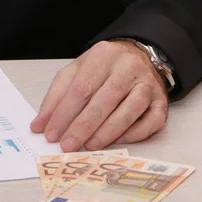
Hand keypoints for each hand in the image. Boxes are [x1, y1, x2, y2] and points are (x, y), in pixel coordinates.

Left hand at [30, 40, 168, 151]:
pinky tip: (116, 141)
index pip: (81, 88)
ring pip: (130, 110)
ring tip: (88, 146)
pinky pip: (151, 121)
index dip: (64, 113)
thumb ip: (55, 98)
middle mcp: (128, 67)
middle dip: (82, 126)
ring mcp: (147, 83)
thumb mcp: (74, 73)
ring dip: (107, 132)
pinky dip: (134, 134)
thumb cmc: (101, 69)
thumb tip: (39, 125)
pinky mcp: (162, 100)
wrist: (137, 57)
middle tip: (67, 145)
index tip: (51, 134)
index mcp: (102, 55)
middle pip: (104, 100)